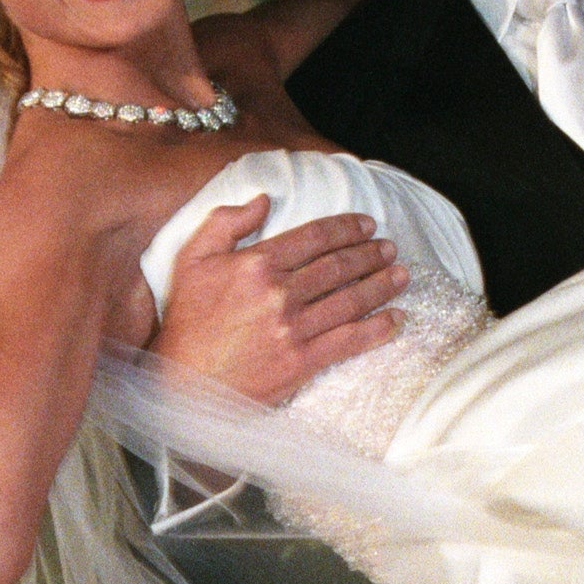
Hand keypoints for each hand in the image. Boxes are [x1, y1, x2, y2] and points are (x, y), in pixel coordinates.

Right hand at [148, 197, 406, 403]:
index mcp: (258, 263)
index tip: (366, 224)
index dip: (346, 227)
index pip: (315, 237)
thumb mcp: (191, 258)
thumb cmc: (187, 320)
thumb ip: (225, 222)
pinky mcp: (302, 362)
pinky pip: (349, 341)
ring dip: (381, 285)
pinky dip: (378, 329)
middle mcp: (281, 293)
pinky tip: (396, 319)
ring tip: (401, 274)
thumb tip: (264, 200)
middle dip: (371, 254)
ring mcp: (294, 329)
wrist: (182, 383)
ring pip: (351, 300)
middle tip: (389, 248)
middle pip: (339, 266)